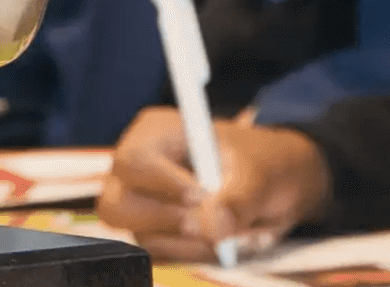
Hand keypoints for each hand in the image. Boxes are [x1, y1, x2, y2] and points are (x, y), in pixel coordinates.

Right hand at [96, 106, 331, 262]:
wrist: (271, 184)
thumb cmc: (262, 163)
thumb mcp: (259, 172)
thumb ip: (237, 198)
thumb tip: (213, 226)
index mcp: (155, 133)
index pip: (135, 161)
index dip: (164, 185)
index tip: (204, 196)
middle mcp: (137, 169)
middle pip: (118, 205)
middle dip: (168, 222)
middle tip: (212, 228)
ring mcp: (141, 203)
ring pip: (142, 237)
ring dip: (192, 244)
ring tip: (234, 233)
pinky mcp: (154, 233)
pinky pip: (162, 257)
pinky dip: (196, 255)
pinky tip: (222, 241)